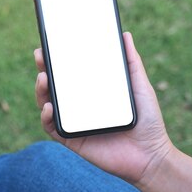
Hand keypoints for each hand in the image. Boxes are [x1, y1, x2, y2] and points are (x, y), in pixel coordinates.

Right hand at [34, 32, 173, 185]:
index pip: (70, 73)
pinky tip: (48, 108)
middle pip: (54, 86)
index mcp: (92, 93)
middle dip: (43, 69)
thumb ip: (132, 62)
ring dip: (41, 91)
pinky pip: (52, 128)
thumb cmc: (148, 121)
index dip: (57, 59)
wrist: (151, 155)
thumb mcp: (139, 86)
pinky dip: (46, 117)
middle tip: (40, 55)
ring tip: (43, 78)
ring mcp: (75, 123)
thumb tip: (124, 35)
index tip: (49, 44)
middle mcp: (80, 107)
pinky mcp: (72, 141)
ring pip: (48, 105)